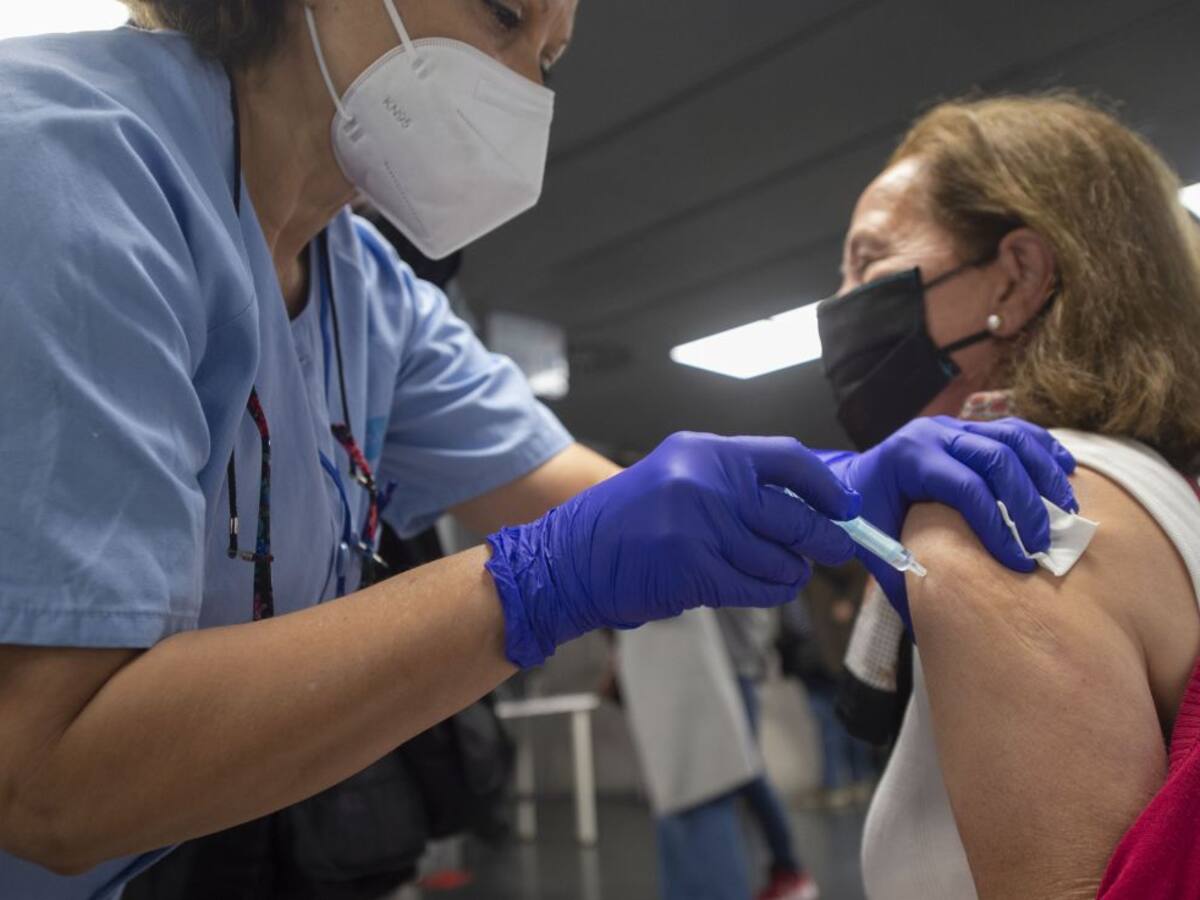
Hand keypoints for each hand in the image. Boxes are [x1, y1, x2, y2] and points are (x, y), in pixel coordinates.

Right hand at [486, 432, 860, 667]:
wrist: (568, 559)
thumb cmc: (624, 522)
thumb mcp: (676, 476)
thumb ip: (733, 482)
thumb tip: (803, 502)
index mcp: (705, 451)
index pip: (787, 459)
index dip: (825, 486)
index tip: (844, 505)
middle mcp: (707, 482)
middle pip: (794, 514)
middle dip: (824, 538)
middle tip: (835, 549)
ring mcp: (701, 527)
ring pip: (780, 557)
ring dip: (792, 572)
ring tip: (788, 573)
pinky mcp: (695, 570)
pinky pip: (757, 587)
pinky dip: (771, 592)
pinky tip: (769, 589)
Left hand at [819, 416, 1076, 628]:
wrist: (854, 481)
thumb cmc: (866, 518)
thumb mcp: (875, 549)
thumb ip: (903, 582)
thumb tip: (930, 636)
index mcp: (909, 460)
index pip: (965, 488)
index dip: (998, 527)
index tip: (1018, 562)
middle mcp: (932, 435)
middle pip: (996, 459)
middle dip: (1027, 506)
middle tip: (1044, 546)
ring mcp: (953, 426)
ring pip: (1012, 438)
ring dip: (1045, 475)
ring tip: (1067, 513)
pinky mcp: (971, 428)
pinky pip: (1016, 430)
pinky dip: (1044, 450)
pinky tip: (1066, 474)